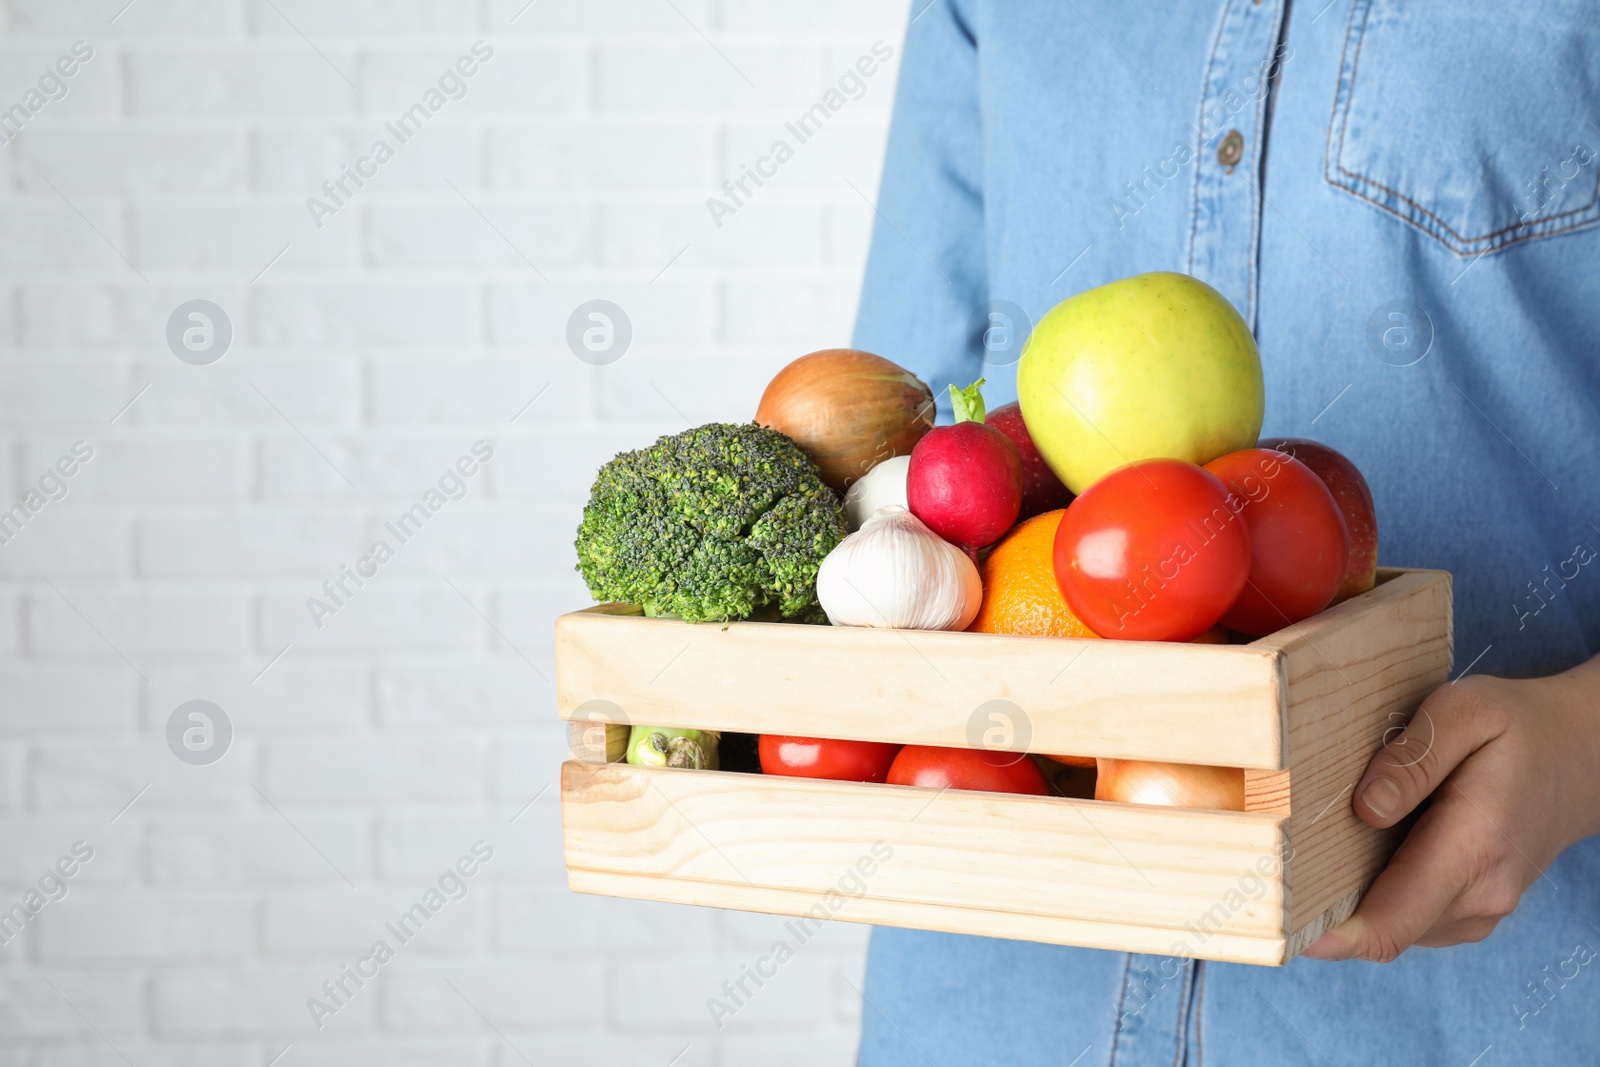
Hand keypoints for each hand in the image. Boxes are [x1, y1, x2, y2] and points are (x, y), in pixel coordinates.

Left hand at [1303, 656, 1599, 961]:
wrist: (1583, 757)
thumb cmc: (1517, 727)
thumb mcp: (1465, 711)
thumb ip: (1412, 758)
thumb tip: (1365, 809)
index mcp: (1475, 847)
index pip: (1391, 921)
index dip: (1330, 936)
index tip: (1279, 926)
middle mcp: (1481, 894)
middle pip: (1379, 927)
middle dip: (1324, 905)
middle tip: (1277, 863)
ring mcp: (1480, 911)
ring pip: (1390, 925)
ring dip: (1351, 896)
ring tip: (1324, 841)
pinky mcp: (1470, 911)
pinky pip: (1406, 916)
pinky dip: (1376, 892)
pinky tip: (1363, 848)